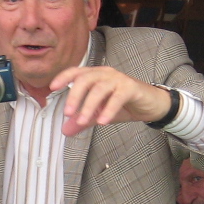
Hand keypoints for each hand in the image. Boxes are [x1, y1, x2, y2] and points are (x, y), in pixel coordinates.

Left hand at [49, 66, 171, 137]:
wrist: (150, 105)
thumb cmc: (123, 105)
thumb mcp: (99, 114)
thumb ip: (83, 121)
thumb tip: (65, 131)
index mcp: (95, 76)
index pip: (76, 72)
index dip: (64, 78)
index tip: (52, 88)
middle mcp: (105, 74)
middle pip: (85, 79)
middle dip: (74, 96)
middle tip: (68, 113)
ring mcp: (118, 79)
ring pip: (100, 88)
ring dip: (89, 105)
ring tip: (83, 121)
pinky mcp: (131, 88)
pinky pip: (117, 97)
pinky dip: (108, 109)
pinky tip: (103, 121)